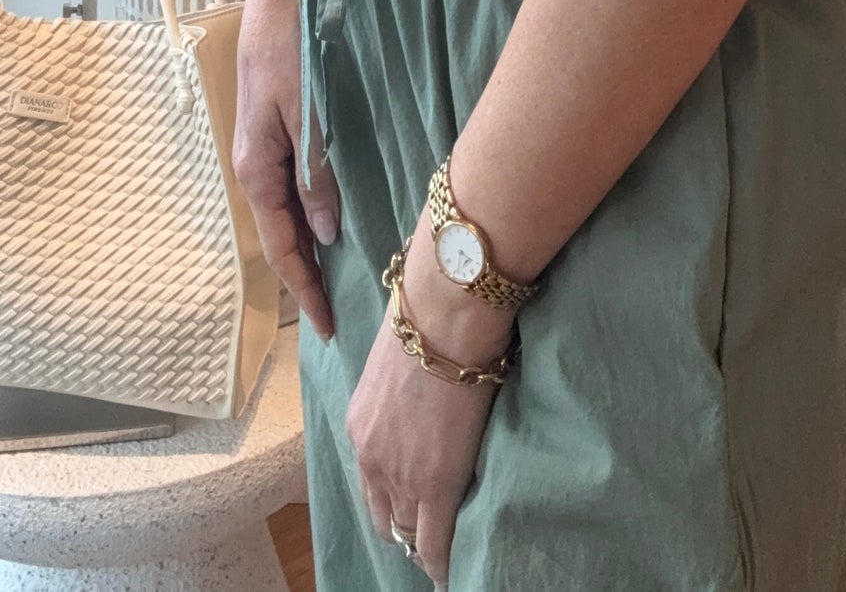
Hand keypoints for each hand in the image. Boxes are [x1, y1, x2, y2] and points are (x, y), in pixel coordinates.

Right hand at [232, 0, 340, 341]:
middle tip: (332, 319)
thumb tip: (324, 233)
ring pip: (285, 215)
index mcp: (255, 167)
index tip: (326, 327)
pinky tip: (325, 226)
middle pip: (280, 237)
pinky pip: (290, 189)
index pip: (281, 246)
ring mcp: (263, 148)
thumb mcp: (306, 114)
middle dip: (302, 280)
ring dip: (305, 251)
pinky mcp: (275, 131)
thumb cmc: (290, 49)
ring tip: (331, 285)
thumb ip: (315, 173)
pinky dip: (306, 217)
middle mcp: (254, 164)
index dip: (302, 290)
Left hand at [347, 204, 516, 585]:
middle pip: (384, 513)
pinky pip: (434, 542)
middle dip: (404, 527)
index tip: (409, 510)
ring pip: (408, 530)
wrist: (445, 312)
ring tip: (444, 555)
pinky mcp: (433, 484)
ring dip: (425, 543)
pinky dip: (442, 562)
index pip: (372, 481)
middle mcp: (370, 456)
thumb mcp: (400, 358)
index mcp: (362, 424)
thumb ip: (404, 387)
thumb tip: (422, 387)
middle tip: (427, 535)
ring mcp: (399, 474)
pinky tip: (452, 573)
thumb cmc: (430, 317)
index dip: (392, 499)